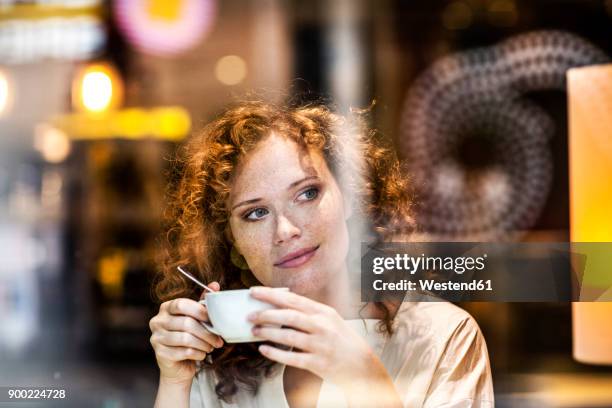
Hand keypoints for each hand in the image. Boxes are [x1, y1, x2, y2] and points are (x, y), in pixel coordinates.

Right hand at [149, 282, 223, 384]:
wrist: (178, 364)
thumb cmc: (188, 336)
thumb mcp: (195, 318)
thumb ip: (203, 302)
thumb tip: (215, 285)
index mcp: (166, 308)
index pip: (181, 304)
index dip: (199, 311)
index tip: (213, 320)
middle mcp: (157, 321)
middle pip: (186, 323)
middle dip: (206, 332)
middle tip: (218, 340)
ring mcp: (156, 337)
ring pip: (186, 339)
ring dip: (203, 344)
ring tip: (211, 347)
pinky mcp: (160, 354)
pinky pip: (184, 352)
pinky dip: (198, 353)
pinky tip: (202, 354)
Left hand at [247, 286, 375, 388]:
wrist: (361, 363)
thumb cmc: (341, 338)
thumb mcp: (329, 318)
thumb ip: (308, 311)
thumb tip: (281, 303)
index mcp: (323, 312)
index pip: (293, 299)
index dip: (271, 295)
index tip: (254, 292)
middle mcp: (322, 326)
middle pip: (289, 316)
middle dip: (266, 314)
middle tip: (250, 315)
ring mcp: (320, 345)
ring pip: (289, 336)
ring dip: (268, 333)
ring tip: (254, 331)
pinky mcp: (318, 363)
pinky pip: (292, 358)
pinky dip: (276, 354)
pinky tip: (264, 349)